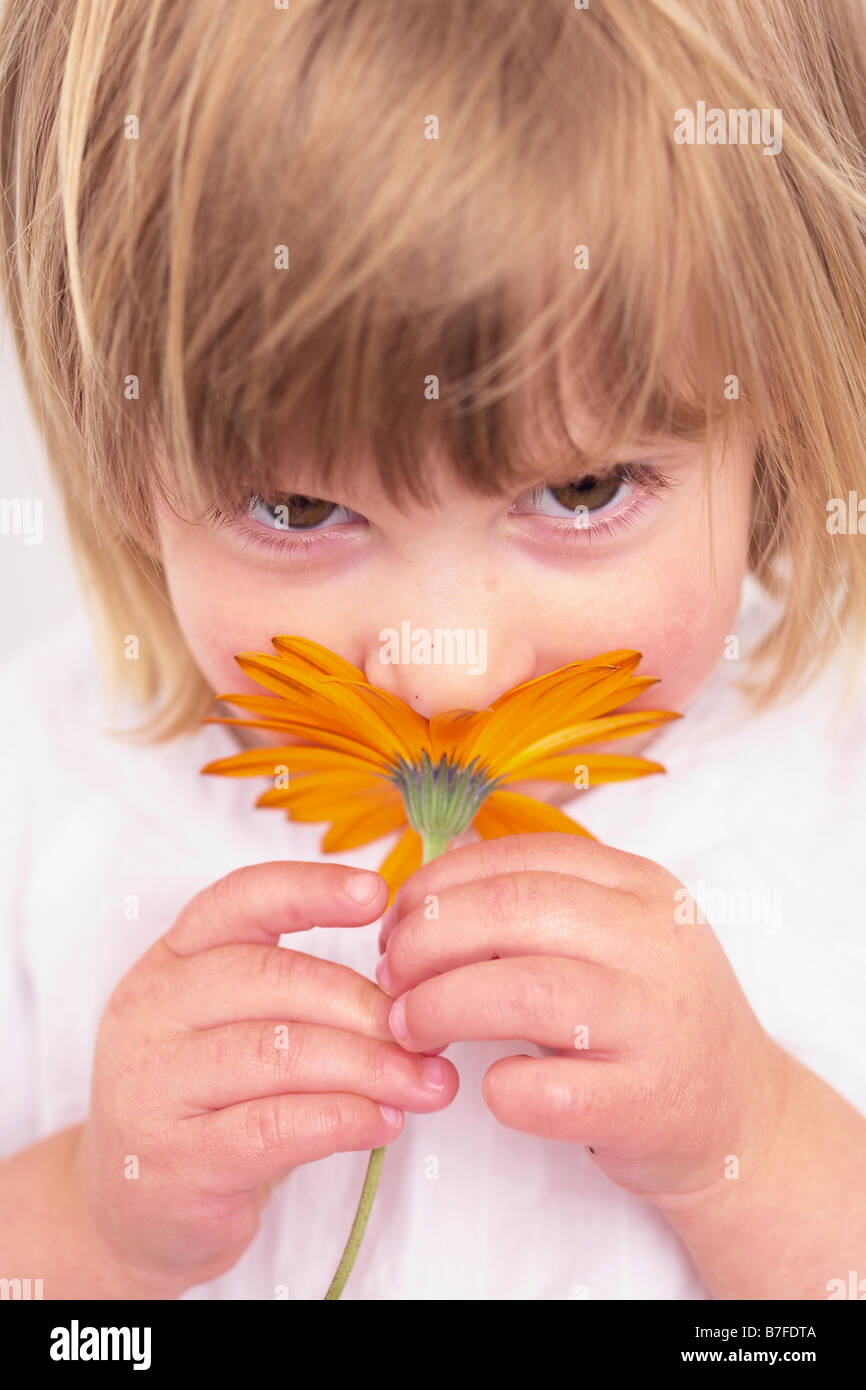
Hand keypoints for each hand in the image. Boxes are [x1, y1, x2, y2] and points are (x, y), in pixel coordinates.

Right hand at [75, 861, 457, 1294]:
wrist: (134, 1208)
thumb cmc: (209, 1101)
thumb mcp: (235, 1025)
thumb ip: (302, 994)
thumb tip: (413, 983)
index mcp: (173, 960)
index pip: (239, 900)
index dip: (310, 889)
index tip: (378, 893)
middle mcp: (152, 1011)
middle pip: (272, 978)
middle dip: (364, 1002)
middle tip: (429, 1027)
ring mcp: (154, 1086)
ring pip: (279, 1053)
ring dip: (369, 1066)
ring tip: (427, 1081)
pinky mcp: (177, 1161)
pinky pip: (275, 1127)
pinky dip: (343, 1120)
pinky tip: (384, 1121)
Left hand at [376, 832, 786, 1202]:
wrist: (744, 1119)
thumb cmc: (651, 1019)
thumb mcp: (614, 935)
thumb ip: (538, 901)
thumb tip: (429, 877)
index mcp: (641, 885)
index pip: (519, 857)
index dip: (438, 885)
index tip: (397, 923)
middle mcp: (656, 941)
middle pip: (511, 911)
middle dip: (426, 939)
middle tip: (391, 976)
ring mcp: (657, 1023)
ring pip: (524, 990)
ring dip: (441, 1005)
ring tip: (409, 1027)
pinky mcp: (647, 1104)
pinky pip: (549, 1090)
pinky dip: (499, 1087)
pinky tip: (489, 1086)